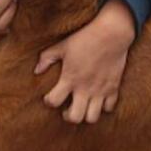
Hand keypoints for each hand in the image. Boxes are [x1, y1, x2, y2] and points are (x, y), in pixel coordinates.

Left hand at [34, 0, 135, 124]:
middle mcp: (85, 88)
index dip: (49, 101)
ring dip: (86, 115)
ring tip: (83, 106)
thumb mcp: (62, 46)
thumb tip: (36, 71)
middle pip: (75, 118)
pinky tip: (98, 99)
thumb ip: (47, 58)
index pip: (54, 101)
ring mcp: (100, 90)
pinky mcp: (113, 87)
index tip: (50, 96)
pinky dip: (103, 107)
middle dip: (69, 116)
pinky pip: (109, 108)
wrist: (112, 33)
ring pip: (93, 117)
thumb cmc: (85, 38)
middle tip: (67, 108)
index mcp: (70, 78)